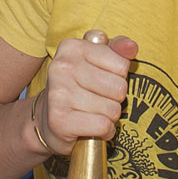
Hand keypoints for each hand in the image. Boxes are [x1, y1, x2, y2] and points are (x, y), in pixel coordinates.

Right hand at [39, 32, 136, 146]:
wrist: (46, 119)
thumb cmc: (77, 87)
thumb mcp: (96, 62)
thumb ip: (117, 51)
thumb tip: (131, 47)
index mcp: (72, 48)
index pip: (122, 65)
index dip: (118, 78)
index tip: (101, 81)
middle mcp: (62, 67)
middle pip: (119, 88)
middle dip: (115, 99)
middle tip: (98, 99)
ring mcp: (59, 94)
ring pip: (112, 109)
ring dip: (109, 117)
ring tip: (93, 113)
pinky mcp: (60, 120)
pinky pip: (103, 126)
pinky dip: (104, 131)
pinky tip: (92, 128)